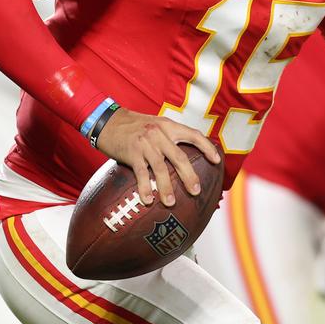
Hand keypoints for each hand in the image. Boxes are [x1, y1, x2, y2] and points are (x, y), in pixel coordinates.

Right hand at [94, 108, 220, 207]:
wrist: (108, 121)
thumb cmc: (133, 126)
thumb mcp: (155, 124)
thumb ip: (169, 136)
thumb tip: (183, 156)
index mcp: (168, 126)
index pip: (193, 134)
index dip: (207, 147)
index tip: (217, 160)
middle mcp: (158, 133)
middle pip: (179, 157)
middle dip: (189, 176)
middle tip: (195, 191)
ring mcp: (145, 144)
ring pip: (160, 168)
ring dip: (167, 187)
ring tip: (171, 203)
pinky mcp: (132, 153)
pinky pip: (141, 173)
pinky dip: (145, 188)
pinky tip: (148, 200)